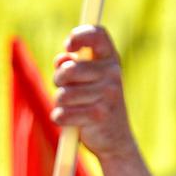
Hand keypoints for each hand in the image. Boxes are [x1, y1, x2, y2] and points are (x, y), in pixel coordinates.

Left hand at [51, 25, 134, 161]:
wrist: (116, 140)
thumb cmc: (97, 105)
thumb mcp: (88, 80)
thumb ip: (72, 65)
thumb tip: (62, 60)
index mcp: (111, 61)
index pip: (97, 35)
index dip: (79, 35)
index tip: (68, 46)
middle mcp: (112, 75)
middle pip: (69, 69)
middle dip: (58, 80)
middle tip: (63, 88)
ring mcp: (107, 95)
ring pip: (63, 94)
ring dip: (60, 103)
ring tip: (71, 108)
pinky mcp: (98, 116)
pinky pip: (63, 114)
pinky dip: (60, 119)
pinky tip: (71, 123)